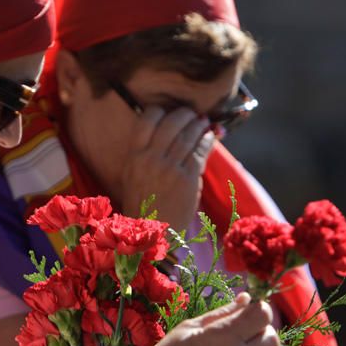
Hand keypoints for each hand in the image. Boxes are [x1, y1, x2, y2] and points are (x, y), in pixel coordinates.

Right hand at [120, 106, 215, 231]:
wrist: (153, 233)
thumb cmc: (145, 204)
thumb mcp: (136, 176)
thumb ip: (149, 153)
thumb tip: (172, 131)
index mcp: (134, 156)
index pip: (146, 120)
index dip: (159, 111)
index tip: (167, 111)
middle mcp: (150, 159)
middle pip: (171, 123)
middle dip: (184, 114)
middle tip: (191, 114)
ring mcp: (169, 168)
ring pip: (188, 136)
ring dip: (198, 125)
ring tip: (203, 122)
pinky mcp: (187, 179)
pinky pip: (200, 152)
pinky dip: (207, 140)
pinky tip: (211, 136)